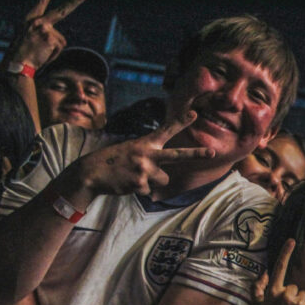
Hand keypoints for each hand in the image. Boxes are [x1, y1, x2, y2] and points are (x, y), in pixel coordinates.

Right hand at [1, 0, 87, 71]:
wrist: (20, 62)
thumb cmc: (25, 52)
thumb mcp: (30, 36)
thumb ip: (42, 30)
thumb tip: (52, 32)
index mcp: (31, 20)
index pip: (40, 6)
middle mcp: (38, 21)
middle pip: (60, 12)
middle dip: (74, 3)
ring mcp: (45, 29)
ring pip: (61, 40)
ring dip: (54, 49)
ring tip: (42, 52)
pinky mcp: (51, 38)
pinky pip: (60, 47)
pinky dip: (54, 54)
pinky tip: (44, 55)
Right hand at [69, 110, 214, 199]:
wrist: (91, 172)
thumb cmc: (115, 161)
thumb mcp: (132, 150)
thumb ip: (150, 156)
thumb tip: (165, 174)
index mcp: (145, 143)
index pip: (166, 130)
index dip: (181, 121)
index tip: (194, 114)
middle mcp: (148, 154)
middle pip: (178, 155)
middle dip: (197, 154)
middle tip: (213, 152)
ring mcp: (145, 169)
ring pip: (164, 180)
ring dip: (153, 181)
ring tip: (135, 175)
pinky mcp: (140, 183)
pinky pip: (149, 191)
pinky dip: (139, 189)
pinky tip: (127, 183)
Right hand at [251, 238, 304, 304]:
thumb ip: (257, 287)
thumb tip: (264, 273)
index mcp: (272, 291)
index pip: (279, 268)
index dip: (285, 253)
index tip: (292, 241)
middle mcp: (284, 294)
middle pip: (295, 286)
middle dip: (292, 296)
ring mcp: (296, 302)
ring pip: (304, 293)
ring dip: (301, 302)